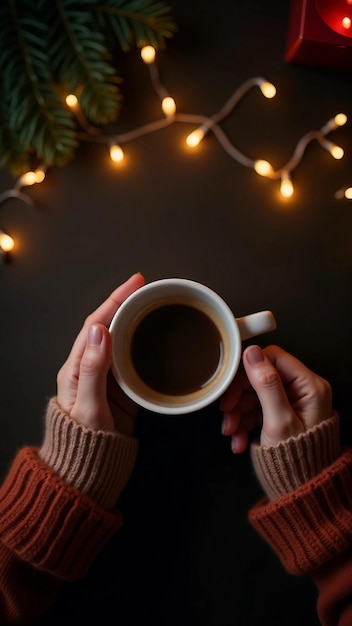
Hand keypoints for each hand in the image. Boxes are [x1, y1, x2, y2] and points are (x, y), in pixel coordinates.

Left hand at [57, 273, 144, 433]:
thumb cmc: (84, 443)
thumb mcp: (88, 407)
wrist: (90, 471)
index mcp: (77, 367)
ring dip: (137, 321)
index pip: (96, 323)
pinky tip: (158, 339)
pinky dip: (146, 345)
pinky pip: (134, 360)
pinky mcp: (123, 390)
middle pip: (110, 326)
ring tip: (157, 306)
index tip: (135, 283)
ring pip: (123, 341)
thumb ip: (93, 370)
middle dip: (127, 304)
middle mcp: (91, 367)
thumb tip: (99, 329)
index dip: (115, 300)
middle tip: (150, 289)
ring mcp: (108, 378)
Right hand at [221, 344, 331, 452]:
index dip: (248, 370)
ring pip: (254, 395)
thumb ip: (266, 384)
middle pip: (260, 377)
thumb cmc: (298, 460)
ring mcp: (291, 402)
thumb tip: (252, 353)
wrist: (301, 491)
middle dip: (240, 397)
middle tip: (226, 412)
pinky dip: (244, 423)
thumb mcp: (278, 420)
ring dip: (238, 413)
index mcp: (309, 385)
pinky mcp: (280, 414)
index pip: (273, 358)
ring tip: (232, 433)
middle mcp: (302, 390)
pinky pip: (256, 410)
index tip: (231, 387)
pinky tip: (239, 439)